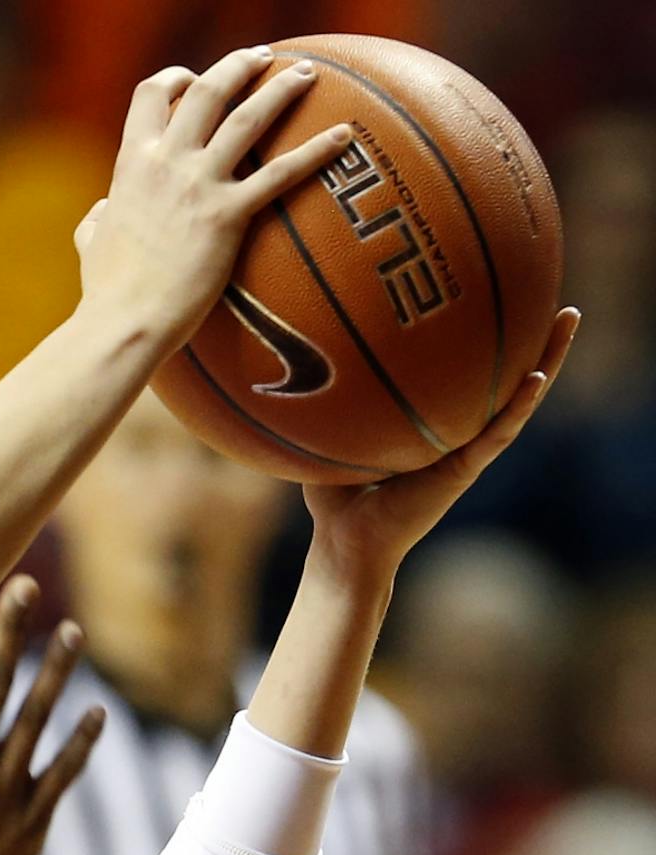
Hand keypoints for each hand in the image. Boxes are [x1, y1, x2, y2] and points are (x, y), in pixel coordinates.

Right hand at [78, 47, 353, 350]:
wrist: (124, 321)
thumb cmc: (106, 289)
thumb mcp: (91, 241)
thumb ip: (99, 216)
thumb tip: (102, 211)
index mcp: (132, 163)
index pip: (153, 94)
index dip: (177, 78)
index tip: (193, 79)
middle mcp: (167, 163)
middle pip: (209, 90)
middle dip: (239, 65)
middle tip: (264, 58)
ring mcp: (199, 186)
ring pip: (248, 117)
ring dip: (282, 88)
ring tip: (307, 73)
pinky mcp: (228, 216)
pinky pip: (281, 174)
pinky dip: (316, 151)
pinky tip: (345, 135)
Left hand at [302, 309, 579, 581]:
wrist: (344, 542)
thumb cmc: (335, 494)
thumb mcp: (331, 432)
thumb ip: (329, 398)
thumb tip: (303, 348)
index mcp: (433, 422)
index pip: (468, 374)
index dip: (489, 339)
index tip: (506, 295)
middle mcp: (457, 432)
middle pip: (505, 376)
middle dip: (534, 337)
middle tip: (559, 295)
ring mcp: (466, 450)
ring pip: (518, 398)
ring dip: (548, 359)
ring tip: (569, 318)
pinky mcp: (462, 471)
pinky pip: (496, 433)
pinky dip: (519, 405)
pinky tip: (537, 376)